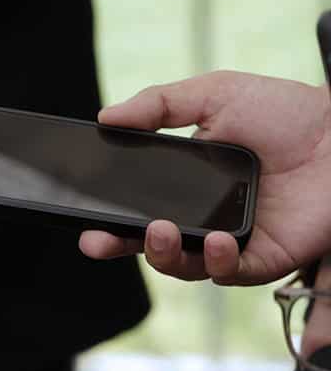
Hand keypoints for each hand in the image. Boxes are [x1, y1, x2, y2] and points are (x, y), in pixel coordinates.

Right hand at [79, 71, 330, 284]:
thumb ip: (159, 103)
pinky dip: (218, 263)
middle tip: (99, 240)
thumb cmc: (286, 112)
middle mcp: (202, 218)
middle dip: (117, 247)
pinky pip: (229, 275)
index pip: (134, 210)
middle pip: (149, 245)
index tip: (84, 223)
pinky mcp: (262, 258)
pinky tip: (218, 242)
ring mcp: (231, 241)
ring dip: (163, 255)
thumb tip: (106, 116)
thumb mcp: (215, 95)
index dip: (106, 220)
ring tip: (160, 231)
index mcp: (183, 185)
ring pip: (183, 266)